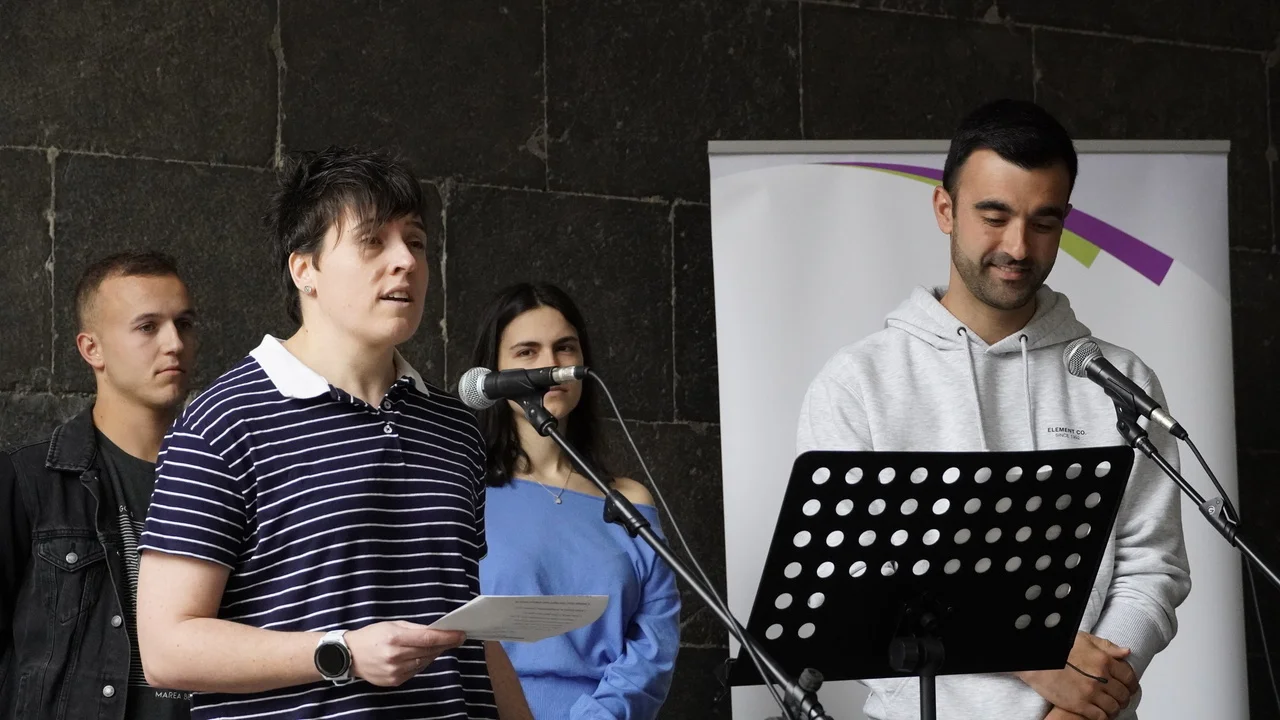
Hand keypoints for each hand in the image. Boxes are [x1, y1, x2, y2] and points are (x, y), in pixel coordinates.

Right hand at [344, 621, 466, 686]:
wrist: (349, 656)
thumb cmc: (372, 635)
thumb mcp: (393, 624)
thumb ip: (415, 628)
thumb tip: (437, 630)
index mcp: (395, 639)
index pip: (428, 638)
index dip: (447, 637)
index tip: (461, 634)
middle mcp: (396, 657)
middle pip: (429, 651)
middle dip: (444, 644)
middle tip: (456, 638)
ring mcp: (395, 671)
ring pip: (425, 662)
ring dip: (434, 653)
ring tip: (440, 645)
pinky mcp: (395, 681)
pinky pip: (416, 671)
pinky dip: (423, 662)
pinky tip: (424, 655)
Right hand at [1017, 632, 1139, 719]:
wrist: (1036, 662)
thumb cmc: (1058, 649)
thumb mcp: (1083, 640)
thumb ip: (1107, 646)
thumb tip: (1126, 652)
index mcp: (1104, 660)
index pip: (1129, 677)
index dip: (1131, 684)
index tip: (1129, 688)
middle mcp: (1101, 677)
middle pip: (1123, 694)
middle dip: (1123, 698)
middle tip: (1119, 699)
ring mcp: (1091, 693)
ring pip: (1114, 707)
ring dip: (1114, 709)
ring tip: (1109, 707)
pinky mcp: (1080, 705)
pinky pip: (1101, 716)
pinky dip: (1103, 716)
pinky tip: (1099, 712)